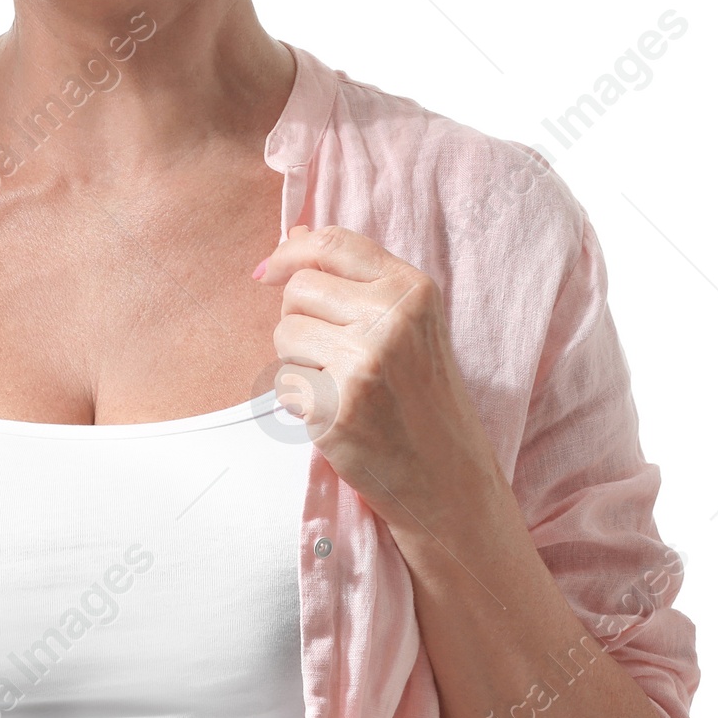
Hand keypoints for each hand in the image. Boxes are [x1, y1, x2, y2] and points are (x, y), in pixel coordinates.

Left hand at [254, 223, 503, 532]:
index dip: (289, 253)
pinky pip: (284, 383)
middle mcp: (391, 318)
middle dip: (300, 319)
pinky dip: (300, 402)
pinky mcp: (338, 406)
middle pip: (297, 289)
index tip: (267, 271)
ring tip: (340, 386)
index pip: (331, 242)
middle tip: (334, 356)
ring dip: (298, 362)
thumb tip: (292, 235)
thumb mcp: (408, 324)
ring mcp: (364, 361)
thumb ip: (355, 279)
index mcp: (413, 289)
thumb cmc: (422, 400)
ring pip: (284, 334)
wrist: (449, 481)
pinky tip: (338, 416)